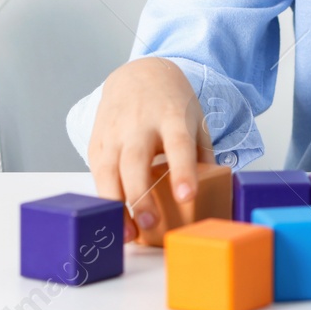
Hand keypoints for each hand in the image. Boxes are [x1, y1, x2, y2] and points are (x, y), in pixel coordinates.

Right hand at [87, 56, 213, 244]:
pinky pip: (97, 174)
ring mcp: (114, 133)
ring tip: (127, 235)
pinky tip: (113, 220)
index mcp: (170, 116)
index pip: (177, 145)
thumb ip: (202, 153)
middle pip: (136, 161)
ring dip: (116, 205)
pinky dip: (104, 199)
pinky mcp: (97, 143)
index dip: (182, 171)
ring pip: (109, 171)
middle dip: (141, 195)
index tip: (187, 197)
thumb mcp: (195, 119)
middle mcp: (139, 124)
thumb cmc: (171, 103)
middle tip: (151, 225)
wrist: (137, 75)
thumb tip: (213, 190)